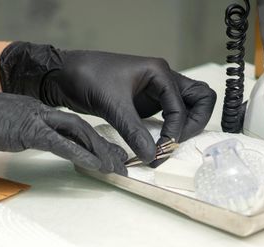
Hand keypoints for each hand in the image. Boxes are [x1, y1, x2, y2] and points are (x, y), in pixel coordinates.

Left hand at [0, 42, 216, 162]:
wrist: (64, 75)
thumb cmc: (87, 78)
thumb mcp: (112, 105)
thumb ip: (133, 131)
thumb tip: (152, 157)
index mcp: (158, 72)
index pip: (182, 106)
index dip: (175, 131)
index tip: (160, 151)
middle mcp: (162, 79)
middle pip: (199, 99)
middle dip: (194, 123)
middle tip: (175, 143)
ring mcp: (155, 91)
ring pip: (187, 106)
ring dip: (185, 126)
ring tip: (170, 145)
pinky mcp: (145, 103)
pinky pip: (169, 115)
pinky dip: (170, 129)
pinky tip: (158, 143)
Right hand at [0, 83, 127, 174]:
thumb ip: (14, 131)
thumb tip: (23, 142)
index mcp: (30, 109)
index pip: (68, 123)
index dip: (89, 138)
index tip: (102, 150)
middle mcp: (37, 110)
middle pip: (80, 126)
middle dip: (103, 144)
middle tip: (120, 159)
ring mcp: (32, 118)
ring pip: (78, 132)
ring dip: (100, 150)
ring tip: (117, 166)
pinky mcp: (25, 130)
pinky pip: (61, 144)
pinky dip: (82, 155)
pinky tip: (96, 166)